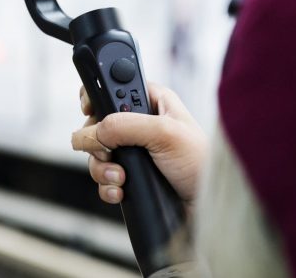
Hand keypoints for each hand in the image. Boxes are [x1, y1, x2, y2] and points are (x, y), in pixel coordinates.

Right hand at [71, 82, 206, 207]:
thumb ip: (126, 125)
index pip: (115, 86)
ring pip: (98, 152)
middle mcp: (140, 124)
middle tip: (108, 152)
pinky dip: (107, 185)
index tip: (88, 110)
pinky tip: (120, 190)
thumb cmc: (201, 165)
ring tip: (119, 177)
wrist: (206, 208)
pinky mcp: (131, 174)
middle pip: (98, 123)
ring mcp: (134, 151)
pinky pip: (104, 176)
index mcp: (152, 102)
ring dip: (102, 168)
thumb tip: (93, 131)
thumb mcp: (166, 134)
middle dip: (97, 141)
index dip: (98, 95)